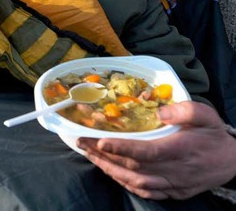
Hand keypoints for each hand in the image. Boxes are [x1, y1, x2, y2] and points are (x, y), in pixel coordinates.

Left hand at [77, 101, 235, 199]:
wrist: (233, 163)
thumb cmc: (214, 135)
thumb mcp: (205, 115)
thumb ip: (184, 110)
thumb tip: (159, 112)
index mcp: (181, 150)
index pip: (147, 152)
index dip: (122, 148)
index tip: (100, 141)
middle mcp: (175, 170)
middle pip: (134, 167)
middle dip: (104, 156)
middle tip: (82, 143)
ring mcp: (173, 184)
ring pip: (135, 182)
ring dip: (109, 169)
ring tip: (89, 155)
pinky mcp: (173, 192)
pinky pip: (145, 192)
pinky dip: (124, 183)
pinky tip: (110, 171)